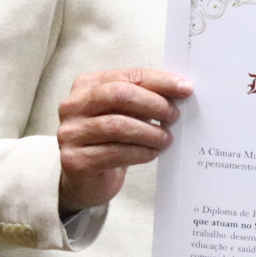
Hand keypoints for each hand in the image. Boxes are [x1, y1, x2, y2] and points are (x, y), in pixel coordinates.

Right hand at [57, 68, 193, 211]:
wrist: (86, 180)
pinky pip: (115, 153)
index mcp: (86, 85)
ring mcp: (70, 133)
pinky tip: (152, 153)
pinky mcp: (75, 160)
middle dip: (154, 104)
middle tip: (174, 115)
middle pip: (120, 95)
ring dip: (150, 132)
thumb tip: (180, 89)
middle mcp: (72, 106)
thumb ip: (145, 98)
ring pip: (118, 125)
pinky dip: (140, 152)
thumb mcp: (125, 113)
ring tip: (166, 138)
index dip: (159, 81)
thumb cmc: (110, 140)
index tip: (185, 88)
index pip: (128, 76)